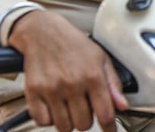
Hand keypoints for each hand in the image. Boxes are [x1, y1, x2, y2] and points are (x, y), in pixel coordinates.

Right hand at [8, 10, 126, 131]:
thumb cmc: (74, 44)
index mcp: (93, 76)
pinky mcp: (33, 92)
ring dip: (68, 121)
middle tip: (84, 107)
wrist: (44, 32)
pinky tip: (54, 106)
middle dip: (86, 119)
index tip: (109, 131)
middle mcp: (72, 84)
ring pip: (63, 126)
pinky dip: (49, 119)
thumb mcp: (101, 58)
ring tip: (69, 106)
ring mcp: (51, 89)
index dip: (109, 128)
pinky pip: (42, 121)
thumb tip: (122, 105)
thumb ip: (113, 83)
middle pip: (83, 124)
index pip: (105, 114)